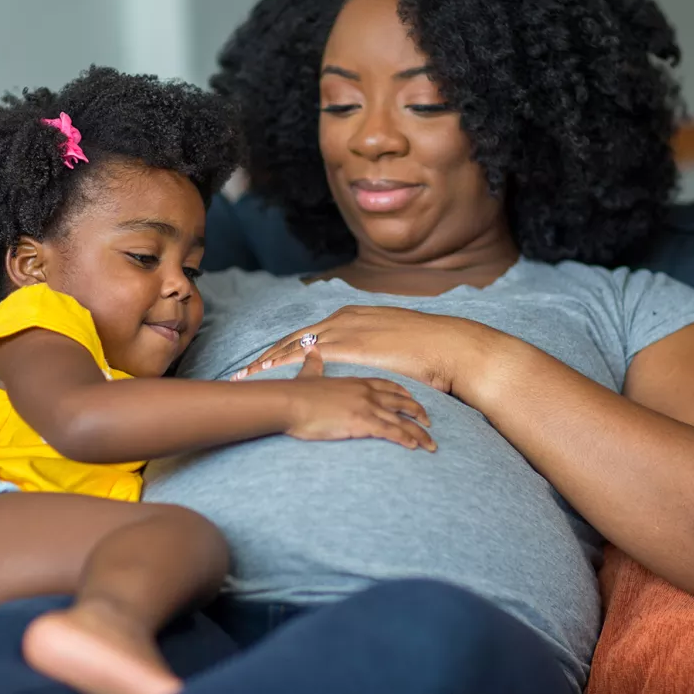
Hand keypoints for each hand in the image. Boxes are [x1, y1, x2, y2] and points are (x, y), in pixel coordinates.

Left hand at [233, 306, 491, 395]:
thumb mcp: (393, 342)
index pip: (310, 334)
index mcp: (352, 316)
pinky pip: (306, 356)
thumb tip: (368, 360)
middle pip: (295, 338)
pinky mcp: (349, 346)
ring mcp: (344, 330)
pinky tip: (268, 377)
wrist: (448, 346)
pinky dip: (283, 366)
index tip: (267, 362)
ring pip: (294, 346)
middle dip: (268, 355)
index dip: (286, 349)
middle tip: (245, 371)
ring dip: (268, 362)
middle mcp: (343, 319)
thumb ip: (374, 347)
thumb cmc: (427, 350)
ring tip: (247, 376)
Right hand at [278, 349, 435, 450]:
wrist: (288, 402)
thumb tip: (311, 352)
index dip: (403, 394)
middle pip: (401, 401)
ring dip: (418, 433)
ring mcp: (366, 406)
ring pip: (401, 419)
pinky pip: (390, 432)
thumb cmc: (295, 393)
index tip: (413, 400)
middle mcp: (366, 392)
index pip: (388, 385)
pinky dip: (405, 439)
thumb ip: (314, 364)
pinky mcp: (362, 422)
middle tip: (430, 422)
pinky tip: (414, 446)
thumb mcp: (308, 375)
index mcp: (356, 381)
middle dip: (418, 412)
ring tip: (430, 444)